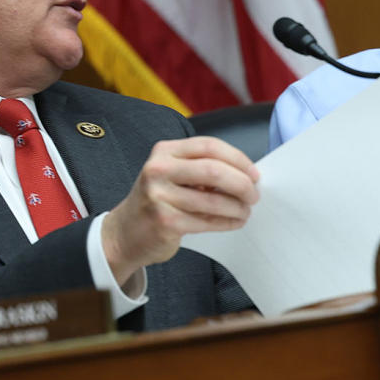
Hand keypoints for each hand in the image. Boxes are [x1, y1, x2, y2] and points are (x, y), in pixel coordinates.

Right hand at [102, 137, 259, 285]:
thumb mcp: (172, 173)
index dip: (237, 159)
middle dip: (241, 184)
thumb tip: (245, 174)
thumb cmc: (157, 200)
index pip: (209, 146)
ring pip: (213, 200)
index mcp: (164, 151)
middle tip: (254, 194)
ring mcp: (159, 196)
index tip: (254, 173)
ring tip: (245, 211)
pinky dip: (226, 222)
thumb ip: (201, 167)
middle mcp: (158, 170)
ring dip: (237, 207)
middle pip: (213, 170)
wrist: (125, 232)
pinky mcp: (165, 221)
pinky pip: (206, 221)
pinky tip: (234, 222)